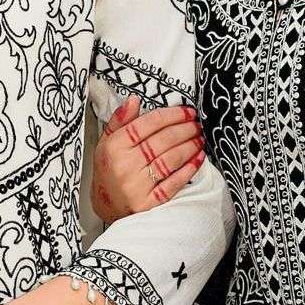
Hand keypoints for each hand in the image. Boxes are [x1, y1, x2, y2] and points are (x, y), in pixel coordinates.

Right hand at [91, 95, 203, 223]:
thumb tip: (134, 99)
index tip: (187, 111)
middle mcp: (124, 165)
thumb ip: (120, 120)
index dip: (171, 115)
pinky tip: (198, 159)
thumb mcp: (106, 141)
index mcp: (114, 147)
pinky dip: (188, 170)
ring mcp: (136, 186)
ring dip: (189, 147)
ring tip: (200, 138)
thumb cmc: (108, 169)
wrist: (105, 204)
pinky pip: (173, 183)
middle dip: (184, 129)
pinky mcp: (148, 202)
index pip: (147, 124)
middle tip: (197, 123)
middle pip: (162, 141)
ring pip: (170, 160)